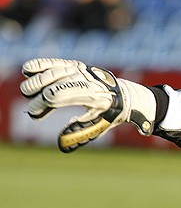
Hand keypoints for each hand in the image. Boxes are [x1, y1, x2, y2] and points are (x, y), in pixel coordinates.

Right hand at [20, 58, 156, 152]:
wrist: (127, 96)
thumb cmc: (113, 114)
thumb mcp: (100, 126)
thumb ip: (81, 134)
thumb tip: (62, 145)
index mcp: (95, 95)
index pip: (63, 93)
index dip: (44, 102)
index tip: (34, 113)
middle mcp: (88, 80)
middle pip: (56, 81)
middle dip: (38, 92)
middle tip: (31, 108)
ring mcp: (83, 71)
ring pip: (56, 70)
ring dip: (37, 79)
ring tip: (26, 91)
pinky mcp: (79, 67)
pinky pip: (59, 62)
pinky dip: (43, 64)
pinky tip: (27, 70)